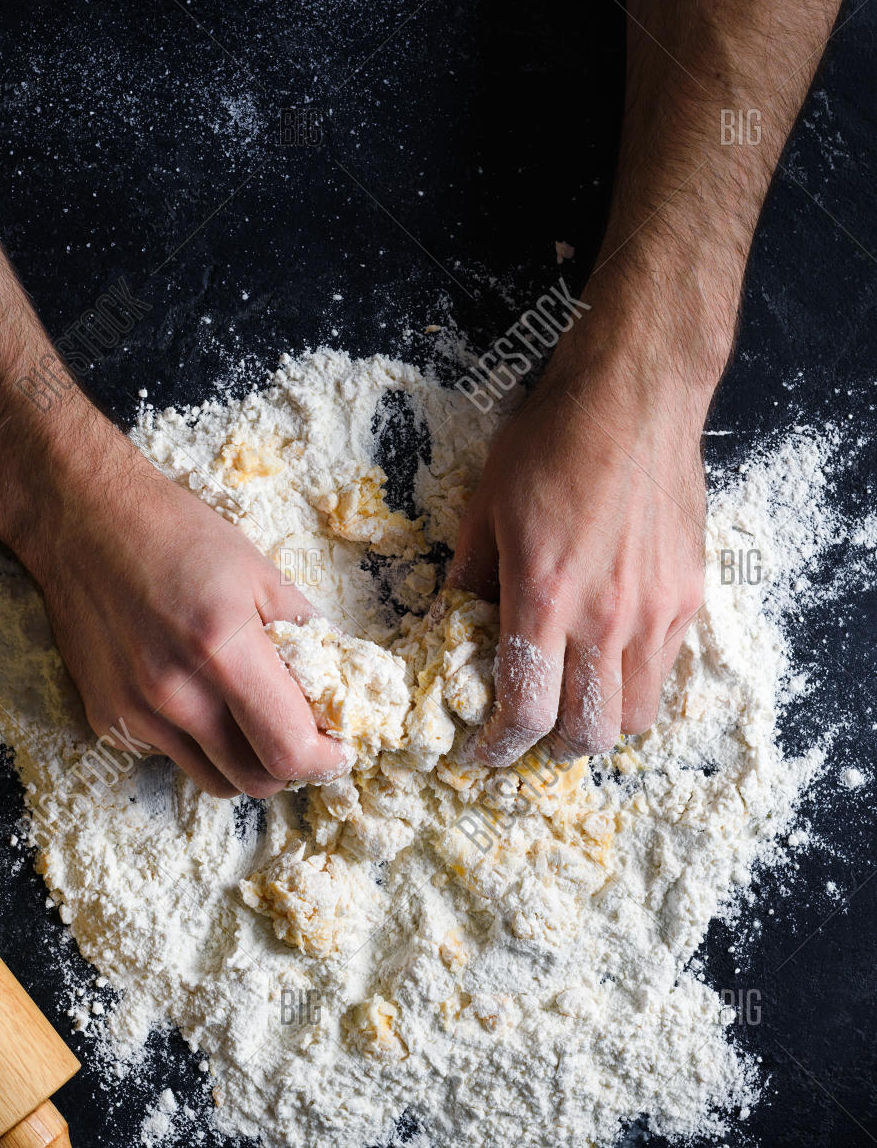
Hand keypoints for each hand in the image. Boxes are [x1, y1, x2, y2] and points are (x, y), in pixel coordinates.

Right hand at [12, 420, 350, 797]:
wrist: (82, 520)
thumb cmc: (176, 536)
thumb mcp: (260, 571)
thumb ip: (309, 634)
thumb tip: (344, 683)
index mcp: (223, 649)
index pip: (288, 750)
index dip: (325, 760)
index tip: (337, 748)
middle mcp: (174, 693)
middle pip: (256, 782)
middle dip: (289, 765)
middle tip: (298, 732)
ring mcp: (135, 713)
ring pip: (214, 780)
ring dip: (242, 760)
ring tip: (245, 714)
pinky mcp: (107, 720)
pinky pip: (171, 757)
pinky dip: (195, 741)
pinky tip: (190, 692)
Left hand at [450, 333, 708, 765]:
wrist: (635, 395)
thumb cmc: (553, 442)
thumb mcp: (485, 509)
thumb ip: (471, 581)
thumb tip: (457, 630)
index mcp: (545, 597)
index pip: (529, 711)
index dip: (501, 747)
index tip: (484, 752)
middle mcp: (607, 618)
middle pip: (588, 734)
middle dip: (552, 748)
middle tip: (529, 733)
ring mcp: (656, 611)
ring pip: (635, 716)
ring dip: (599, 723)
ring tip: (573, 703)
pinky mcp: (688, 596)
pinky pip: (664, 671)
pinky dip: (634, 683)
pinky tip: (608, 657)